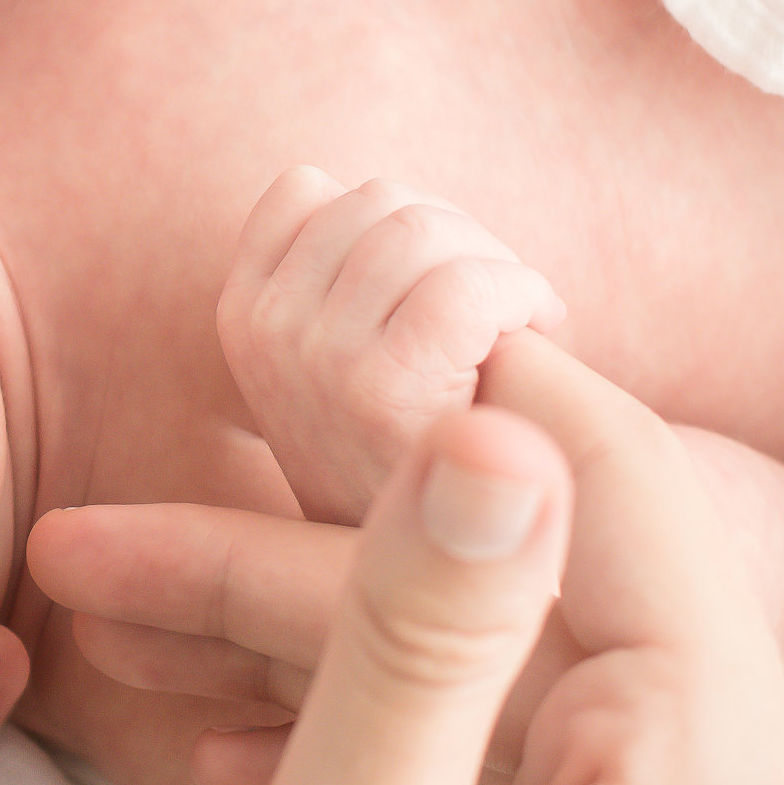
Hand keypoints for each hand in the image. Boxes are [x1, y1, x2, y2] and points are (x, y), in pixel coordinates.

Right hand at [33, 337, 783, 784]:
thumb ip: (421, 638)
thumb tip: (491, 421)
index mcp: (714, 784)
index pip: (610, 484)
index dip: (456, 380)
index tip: (313, 316)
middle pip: (508, 590)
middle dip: (283, 559)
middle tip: (95, 541)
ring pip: (474, 674)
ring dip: (283, 645)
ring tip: (95, 624)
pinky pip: (484, 765)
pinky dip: (347, 737)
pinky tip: (200, 743)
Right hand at [218, 166, 564, 524]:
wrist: (453, 595)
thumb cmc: (419, 472)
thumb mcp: (341, 369)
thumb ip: (344, 287)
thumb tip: (388, 201)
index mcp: (242, 314)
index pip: (305, 189)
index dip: (391, 222)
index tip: (438, 288)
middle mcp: (260, 332)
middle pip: (378, 200)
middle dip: (458, 243)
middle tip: (496, 319)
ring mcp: (310, 361)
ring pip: (420, 230)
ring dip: (497, 270)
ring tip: (518, 332)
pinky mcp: (378, 393)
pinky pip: (462, 288)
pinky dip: (519, 295)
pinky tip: (541, 332)